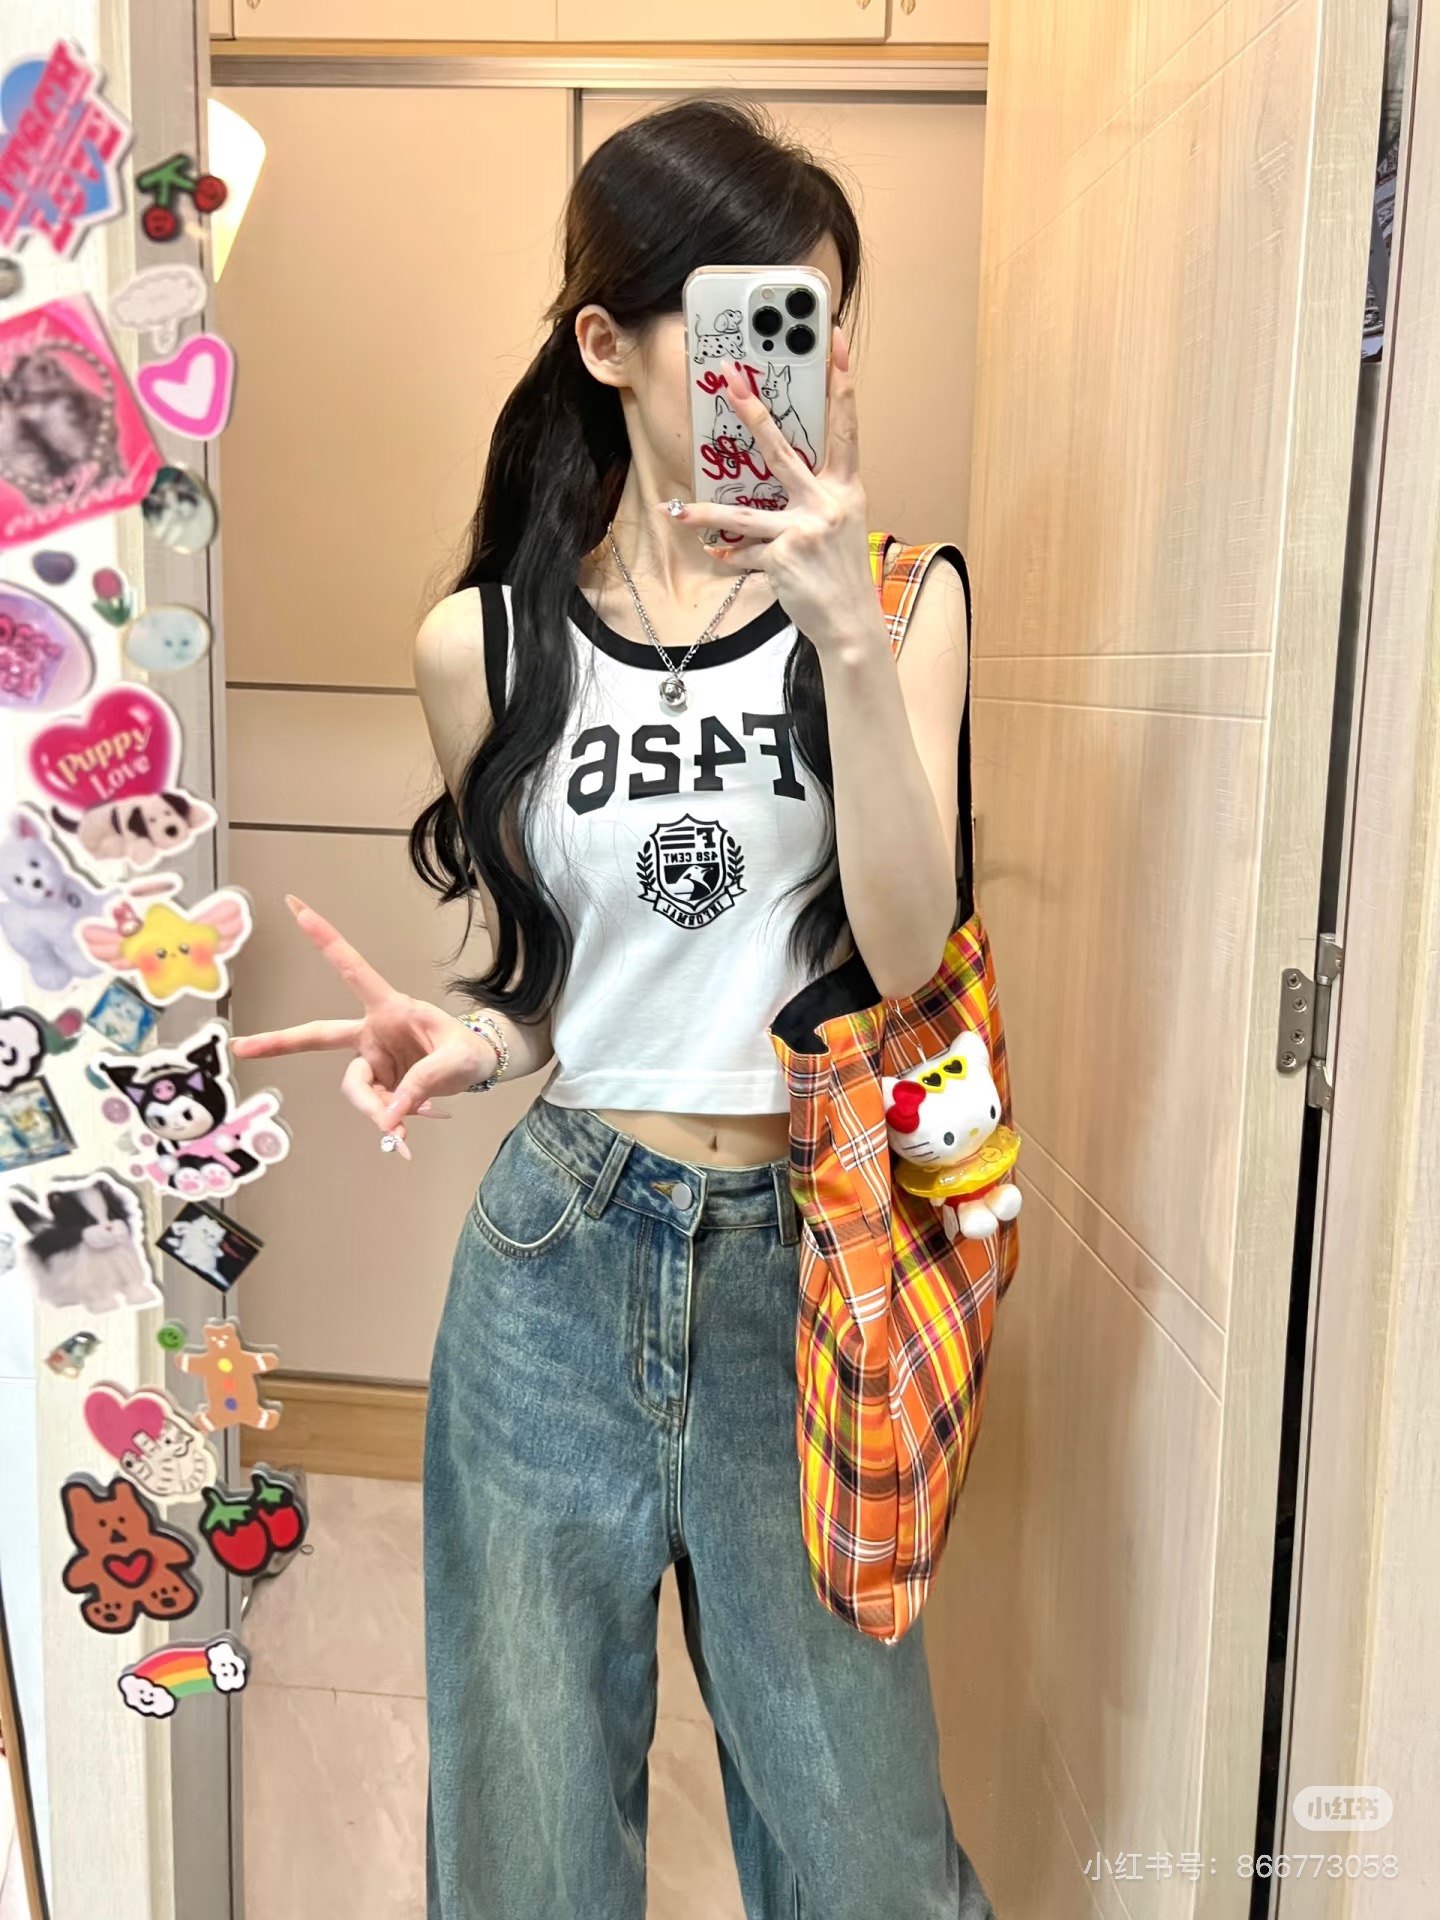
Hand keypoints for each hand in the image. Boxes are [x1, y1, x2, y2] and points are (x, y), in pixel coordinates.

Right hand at [228, 895, 490, 1161]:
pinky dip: (386, 1123)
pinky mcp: (377, 1083)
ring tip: (404, 1132)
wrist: (477, 1069)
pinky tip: (404, 1138)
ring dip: (374, 1110)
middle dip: (278, 1042)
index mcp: (391, 1007)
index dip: (325, 940)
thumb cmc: (467, 1051)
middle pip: (318, 1035)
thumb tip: (388, 1119)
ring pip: (354, 1088)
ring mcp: (372, 1059)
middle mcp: (373, 1032)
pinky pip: (371, 1107)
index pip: (353, 970)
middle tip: (239, 1047)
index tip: (296, 908)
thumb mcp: (456, 1061)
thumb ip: (422, 1085)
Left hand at [665, 326, 882, 655]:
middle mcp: (826, 504)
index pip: (845, 425)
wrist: (850, 621)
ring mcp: (803, 532)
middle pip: (783, 452)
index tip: (833, 340)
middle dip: (754, 414)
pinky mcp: (782, 560)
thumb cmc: (843, 570)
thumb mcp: (841, 522)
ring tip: (678, 509)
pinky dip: (731, 557)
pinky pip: (745, 553)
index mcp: (845, 488)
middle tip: (730, 382)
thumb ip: (817, 494)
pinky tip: (717, 556)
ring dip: (707, 514)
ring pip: (744, 516)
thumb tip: (785, 472)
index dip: (841, 381)